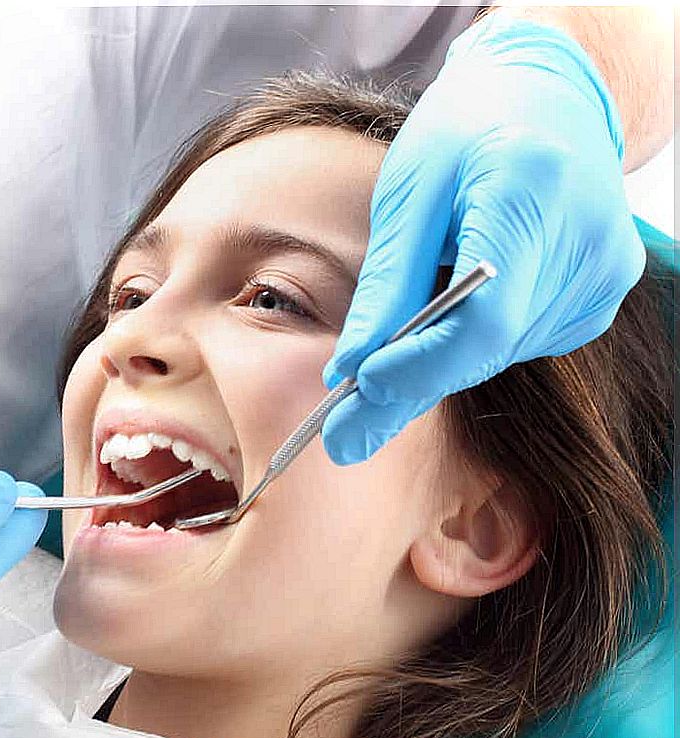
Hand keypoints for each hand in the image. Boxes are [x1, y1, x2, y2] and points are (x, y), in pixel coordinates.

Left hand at [322, 13, 644, 464]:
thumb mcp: (408, 191)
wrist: (547, 96)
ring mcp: (602, 274)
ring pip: (499, 354)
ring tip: (383, 363)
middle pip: (489, 347)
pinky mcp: (600, 294)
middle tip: (343, 432)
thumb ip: (386, 282)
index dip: (419, 365)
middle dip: (410, 385)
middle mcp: (587, 242)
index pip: (481, 317)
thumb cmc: (466, 128)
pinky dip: (470, 344)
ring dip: (436, 365)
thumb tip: (352, 369)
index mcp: (533, 193)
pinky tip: (449, 312)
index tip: (357, 388)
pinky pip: (518, 342)